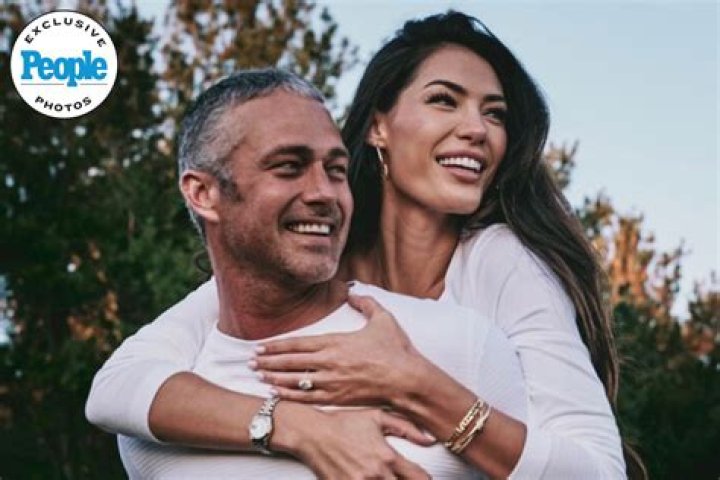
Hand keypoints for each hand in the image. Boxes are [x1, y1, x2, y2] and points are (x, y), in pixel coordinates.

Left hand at [253, 294, 424, 405]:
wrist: (407, 379)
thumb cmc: (396, 350)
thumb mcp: (383, 319)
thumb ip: (366, 303)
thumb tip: (353, 292)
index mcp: (336, 342)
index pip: (298, 343)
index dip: (276, 345)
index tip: (260, 346)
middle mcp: (329, 362)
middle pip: (290, 361)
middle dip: (268, 361)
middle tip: (250, 362)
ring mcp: (332, 382)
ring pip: (295, 380)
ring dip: (274, 377)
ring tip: (257, 376)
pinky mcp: (338, 398)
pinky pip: (308, 397)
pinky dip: (290, 395)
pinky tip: (277, 393)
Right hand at [276, 404, 432, 479]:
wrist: (313, 433)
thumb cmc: (343, 423)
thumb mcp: (377, 417)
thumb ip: (406, 427)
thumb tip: (429, 440)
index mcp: (387, 457)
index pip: (420, 478)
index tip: (422, 478)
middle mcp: (375, 475)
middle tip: (399, 476)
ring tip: (383, 478)